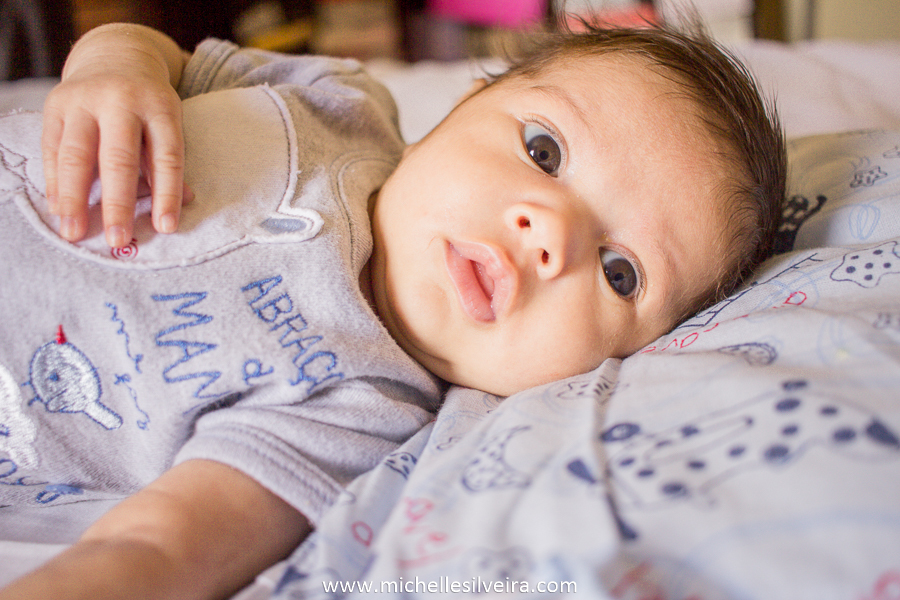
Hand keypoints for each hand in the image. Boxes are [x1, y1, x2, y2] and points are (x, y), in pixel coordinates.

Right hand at [41, 24, 192, 247]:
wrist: (115, 56)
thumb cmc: (147, 104)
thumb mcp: (167, 123)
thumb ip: (168, 162)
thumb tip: (184, 203)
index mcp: (159, 106)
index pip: (166, 157)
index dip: (167, 195)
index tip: (164, 228)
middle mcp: (120, 100)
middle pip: (118, 159)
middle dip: (117, 203)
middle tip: (116, 240)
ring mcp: (84, 100)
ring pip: (77, 155)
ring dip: (75, 198)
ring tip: (74, 232)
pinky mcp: (56, 105)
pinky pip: (52, 149)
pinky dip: (56, 182)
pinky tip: (59, 209)